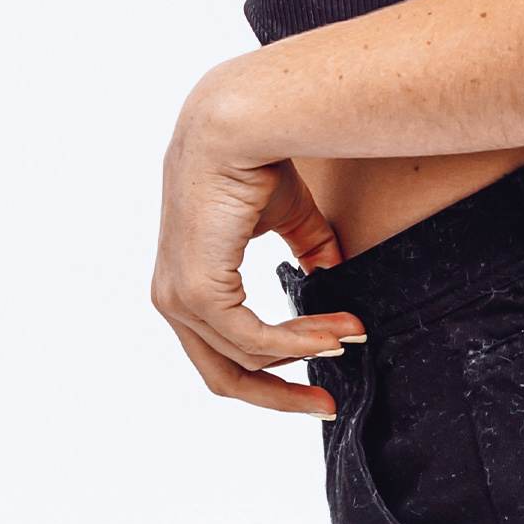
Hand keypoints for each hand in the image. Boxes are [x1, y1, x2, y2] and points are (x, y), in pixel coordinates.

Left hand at [153, 81, 365, 416]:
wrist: (239, 122)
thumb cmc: (256, 158)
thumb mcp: (288, 216)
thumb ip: (307, 251)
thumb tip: (332, 279)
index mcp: (188, 280)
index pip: (222, 350)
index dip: (272, 372)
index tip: (318, 383)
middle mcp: (174, 296)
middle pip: (225, 375)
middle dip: (282, 393)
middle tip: (326, 401)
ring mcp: (180, 297)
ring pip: (246, 358)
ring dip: (306, 351)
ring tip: (349, 335)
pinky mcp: (197, 290)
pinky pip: (251, 339)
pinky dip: (296, 341)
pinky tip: (332, 331)